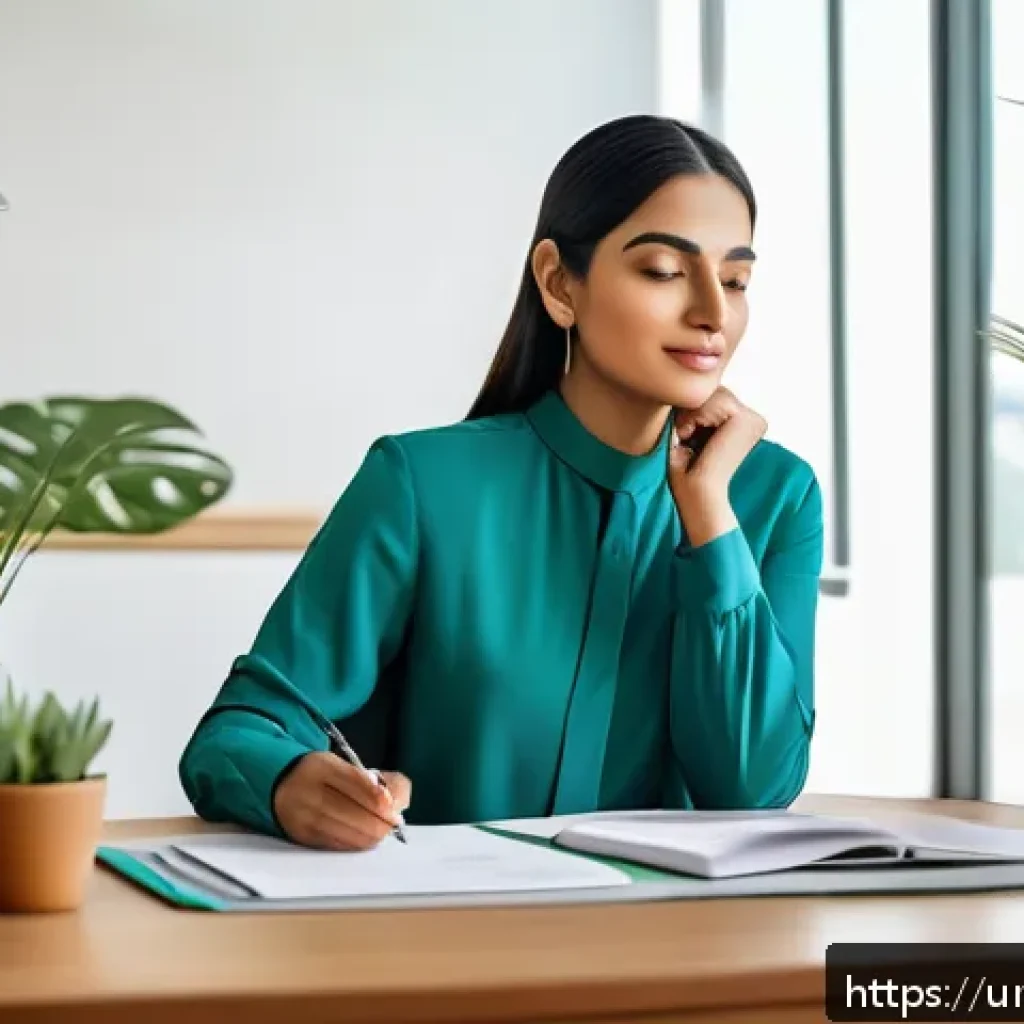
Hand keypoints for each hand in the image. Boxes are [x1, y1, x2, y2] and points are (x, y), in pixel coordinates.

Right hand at [273, 751, 410, 850]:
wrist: (282, 787)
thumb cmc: (325, 777)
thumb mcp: (345, 766)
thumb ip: (375, 779)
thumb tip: (398, 803)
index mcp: (322, 766)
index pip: (354, 781)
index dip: (377, 797)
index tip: (393, 808)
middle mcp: (309, 790)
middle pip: (352, 812)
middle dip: (379, 822)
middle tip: (392, 824)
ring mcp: (304, 815)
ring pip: (346, 832)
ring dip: (370, 835)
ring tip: (380, 831)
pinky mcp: (302, 835)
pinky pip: (337, 844)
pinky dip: (356, 842)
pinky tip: (364, 838)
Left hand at [668, 387, 766, 546]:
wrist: (696, 497)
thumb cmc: (686, 470)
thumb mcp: (691, 430)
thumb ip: (696, 405)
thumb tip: (687, 380)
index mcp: (743, 421)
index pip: (709, 393)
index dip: (689, 410)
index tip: (685, 438)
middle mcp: (754, 418)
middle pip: (711, 390)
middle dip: (690, 411)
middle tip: (684, 440)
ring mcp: (755, 419)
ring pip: (710, 393)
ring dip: (689, 416)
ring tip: (686, 441)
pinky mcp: (749, 421)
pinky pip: (710, 400)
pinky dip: (692, 418)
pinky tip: (690, 439)